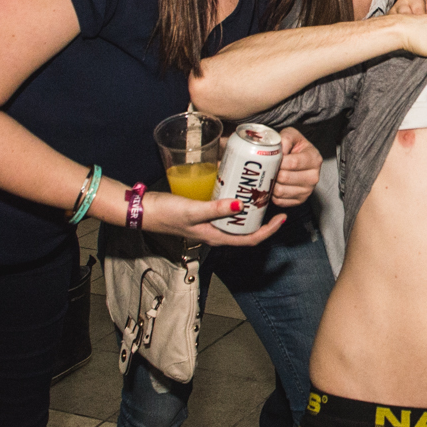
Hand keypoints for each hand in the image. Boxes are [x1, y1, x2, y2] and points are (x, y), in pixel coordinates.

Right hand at [141, 191, 287, 245]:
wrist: (144, 210)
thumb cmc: (166, 214)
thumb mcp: (194, 211)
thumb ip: (216, 209)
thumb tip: (242, 206)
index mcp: (217, 237)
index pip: (250, 239)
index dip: (269, 230)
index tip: (282, 217)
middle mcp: (216, 232)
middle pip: (246, 229)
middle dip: (263, 217)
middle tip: (273, 198)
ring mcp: (209, 223)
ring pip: (237, 219)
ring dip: (250, 208)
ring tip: (261, 191)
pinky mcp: (203, 212)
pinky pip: (225, 209)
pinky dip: (235, 200)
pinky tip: (237, 186)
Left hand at [270, 126, 320, 207]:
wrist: (299, 159)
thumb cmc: (294, 147)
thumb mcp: (292, 135)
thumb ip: (285, 138)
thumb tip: (278, 150)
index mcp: (314, 159)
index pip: (292, 163)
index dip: (278, 161)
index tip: (270, 158)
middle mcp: (313, 176)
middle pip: (285, 178)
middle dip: (273, 173)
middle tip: (267, 168)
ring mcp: (307, 190)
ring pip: (280, 191)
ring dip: (271, 184)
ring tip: (270, 176)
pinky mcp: (300, 200)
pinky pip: (280, 201)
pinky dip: (273, 195)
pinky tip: (273, 185)